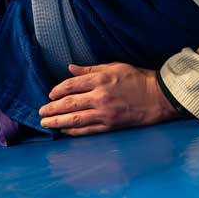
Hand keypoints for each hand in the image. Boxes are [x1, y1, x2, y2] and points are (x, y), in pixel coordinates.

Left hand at [39, 62, 179, 136]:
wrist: (158, 97)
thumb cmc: (137, 78)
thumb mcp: (114, 66)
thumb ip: (90, 70)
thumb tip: (70, 68)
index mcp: (101, 80)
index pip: (71, 85)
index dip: (57, 90)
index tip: (50, 94)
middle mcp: (100, 97)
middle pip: (69, 104)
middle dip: (52, 108)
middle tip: (40, 112)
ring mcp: (105, 114)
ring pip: (75, 119)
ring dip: (57, 121)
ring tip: (46, 123)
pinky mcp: (110, 126)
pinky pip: (87, 130)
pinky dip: (73, 131)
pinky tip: (64, 130)